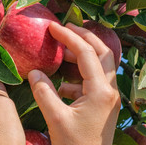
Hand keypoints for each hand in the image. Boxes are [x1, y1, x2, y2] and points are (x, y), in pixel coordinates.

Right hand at [28, 22, 120, 144]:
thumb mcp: (56, 119)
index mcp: (101, 92)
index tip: (54, 26)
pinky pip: (95, 81)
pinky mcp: (105, 105)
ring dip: (84, 54)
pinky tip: (65, 84)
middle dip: (84, 37)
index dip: (69, 37)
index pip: (86, 53)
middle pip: (103, 53)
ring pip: (101, 65)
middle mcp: (111, 91)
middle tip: (66, 27)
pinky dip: (81, 75)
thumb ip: (44, 93)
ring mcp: (110, 98)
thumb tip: (34, 72)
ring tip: (64, 48)